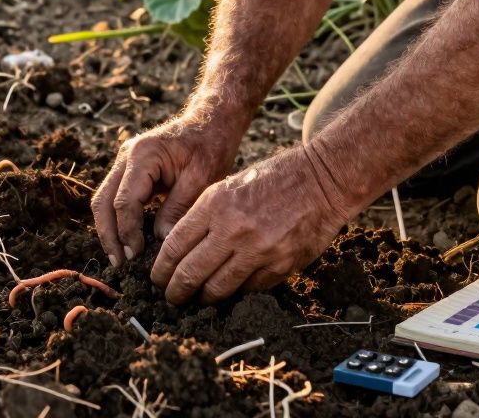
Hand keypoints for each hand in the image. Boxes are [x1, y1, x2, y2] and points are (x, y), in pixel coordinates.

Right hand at [92, 113, 244, 266]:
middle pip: (103, 200)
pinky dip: (117, 219)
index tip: (136, 254)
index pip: (125, 200)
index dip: (128, 230)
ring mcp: (125, 162)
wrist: (211, 123)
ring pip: (104, 200)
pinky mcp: (130, 170)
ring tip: (119, 257)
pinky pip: (115, 197)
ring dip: (109, 229)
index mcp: (143, 155)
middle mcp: (126, 156)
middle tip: (119, 263)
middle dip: (109, 234)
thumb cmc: (209, 147)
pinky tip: (125, 240)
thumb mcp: (200, 178)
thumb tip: (161, 241)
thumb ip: (178, 208)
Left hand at [150, 144, 356, 304]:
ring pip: (218, 289)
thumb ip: (203, 216)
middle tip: (171, 297)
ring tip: (199, 298)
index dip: (161, 269)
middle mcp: (233, 230)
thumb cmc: (272, 179)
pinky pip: (248, 289)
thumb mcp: (228, 186)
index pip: (174, 247)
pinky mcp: (280, 266)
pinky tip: (232, 288)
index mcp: (215, 205)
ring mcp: (259, 251)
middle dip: (175, 291)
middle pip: (190, 274)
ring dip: (204, 298)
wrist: (321, 180)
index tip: (157, 279)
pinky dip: (237, 291)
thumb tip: (178, 250)